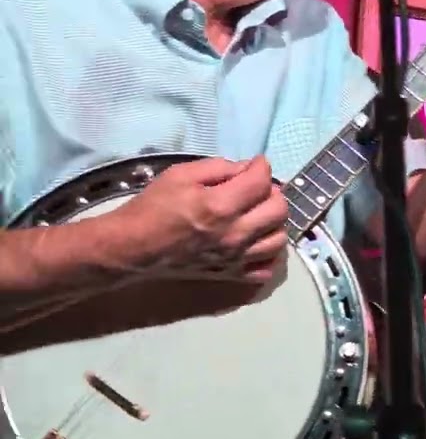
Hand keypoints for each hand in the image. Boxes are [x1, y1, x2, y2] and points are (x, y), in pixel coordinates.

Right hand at [115, 156, 287, 283]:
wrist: (133, 247)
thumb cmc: (153, 207)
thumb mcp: (181, 174)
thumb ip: (219, 168)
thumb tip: (247, 169)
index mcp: (220, 206)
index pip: (261, 182)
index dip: (261, 166)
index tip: (255, 164)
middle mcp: (235, 234)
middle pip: (279, 210)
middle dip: (272, 193)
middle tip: (256, 188)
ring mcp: (236, 258)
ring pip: (279, 239)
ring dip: (273, 222)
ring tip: (257, 214)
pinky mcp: (231, 274)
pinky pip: (267, 268)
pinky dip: (267, 253)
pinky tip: (255, 241)